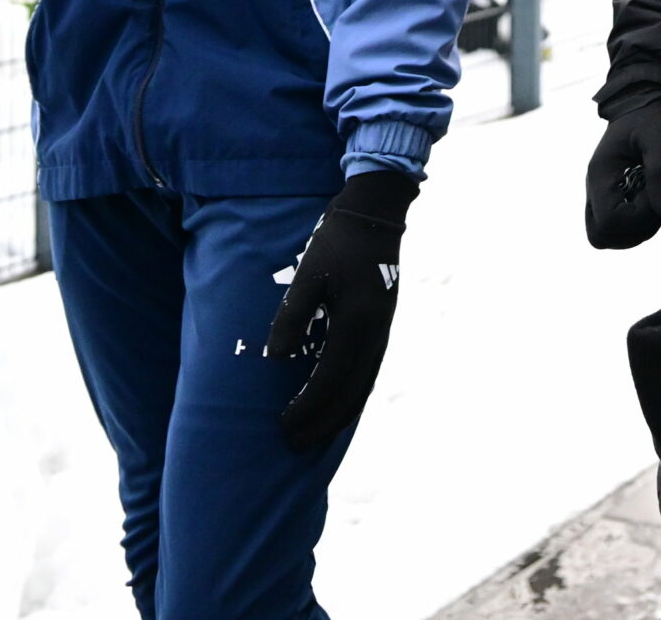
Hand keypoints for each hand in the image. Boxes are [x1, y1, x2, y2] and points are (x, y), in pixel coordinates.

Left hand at [266, 171, 415, 450]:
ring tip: (317, 435)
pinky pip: (369, 371)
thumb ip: (292, 316)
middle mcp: (375, 333)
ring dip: (340, 415)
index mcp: (357, 322)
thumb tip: (277, 358)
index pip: (330, 378)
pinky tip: (339, 403)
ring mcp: (383, 330)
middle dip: (324, 423)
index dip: (307, 406)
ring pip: (364, 385)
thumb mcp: (308, 275)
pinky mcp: (382, 325)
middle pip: (352, 393)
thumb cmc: (336, 242)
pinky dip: (353, 395)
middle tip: (297, 445)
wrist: (376, 215)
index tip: (284, 424)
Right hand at [584, 96, 660, 249]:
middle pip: (602, 236)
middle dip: (635, 230)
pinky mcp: (613, 197)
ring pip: (609, 236)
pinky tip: (653, 199)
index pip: (608, 222)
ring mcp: (601, 194)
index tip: (657, 197)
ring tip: (656, 197)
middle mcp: (595, 188)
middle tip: (657, 203)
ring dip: (639, 227)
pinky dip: (640, 223)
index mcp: (600, 174)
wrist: (646, 103)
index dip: (637, 220)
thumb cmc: (653, 116)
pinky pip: (618, 227)